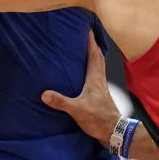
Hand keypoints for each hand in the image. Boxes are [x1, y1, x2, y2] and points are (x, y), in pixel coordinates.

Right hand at [41, 31, 119, 147]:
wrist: (114, 131)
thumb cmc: (99, 119)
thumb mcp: (77, 110)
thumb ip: (61, 102)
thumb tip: (44, 94)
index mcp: (95, 78)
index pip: (94, 55)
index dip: (91, 41)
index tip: (87, 28)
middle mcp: (99, 79)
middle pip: (98, 57)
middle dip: (93, 44)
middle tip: (87, 35)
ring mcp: (101, 86)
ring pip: (99, 65)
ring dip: (94, 55)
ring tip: (86, 49)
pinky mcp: (100, 94)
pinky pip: (97, 74)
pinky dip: (92, 67)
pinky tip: (86, 72)